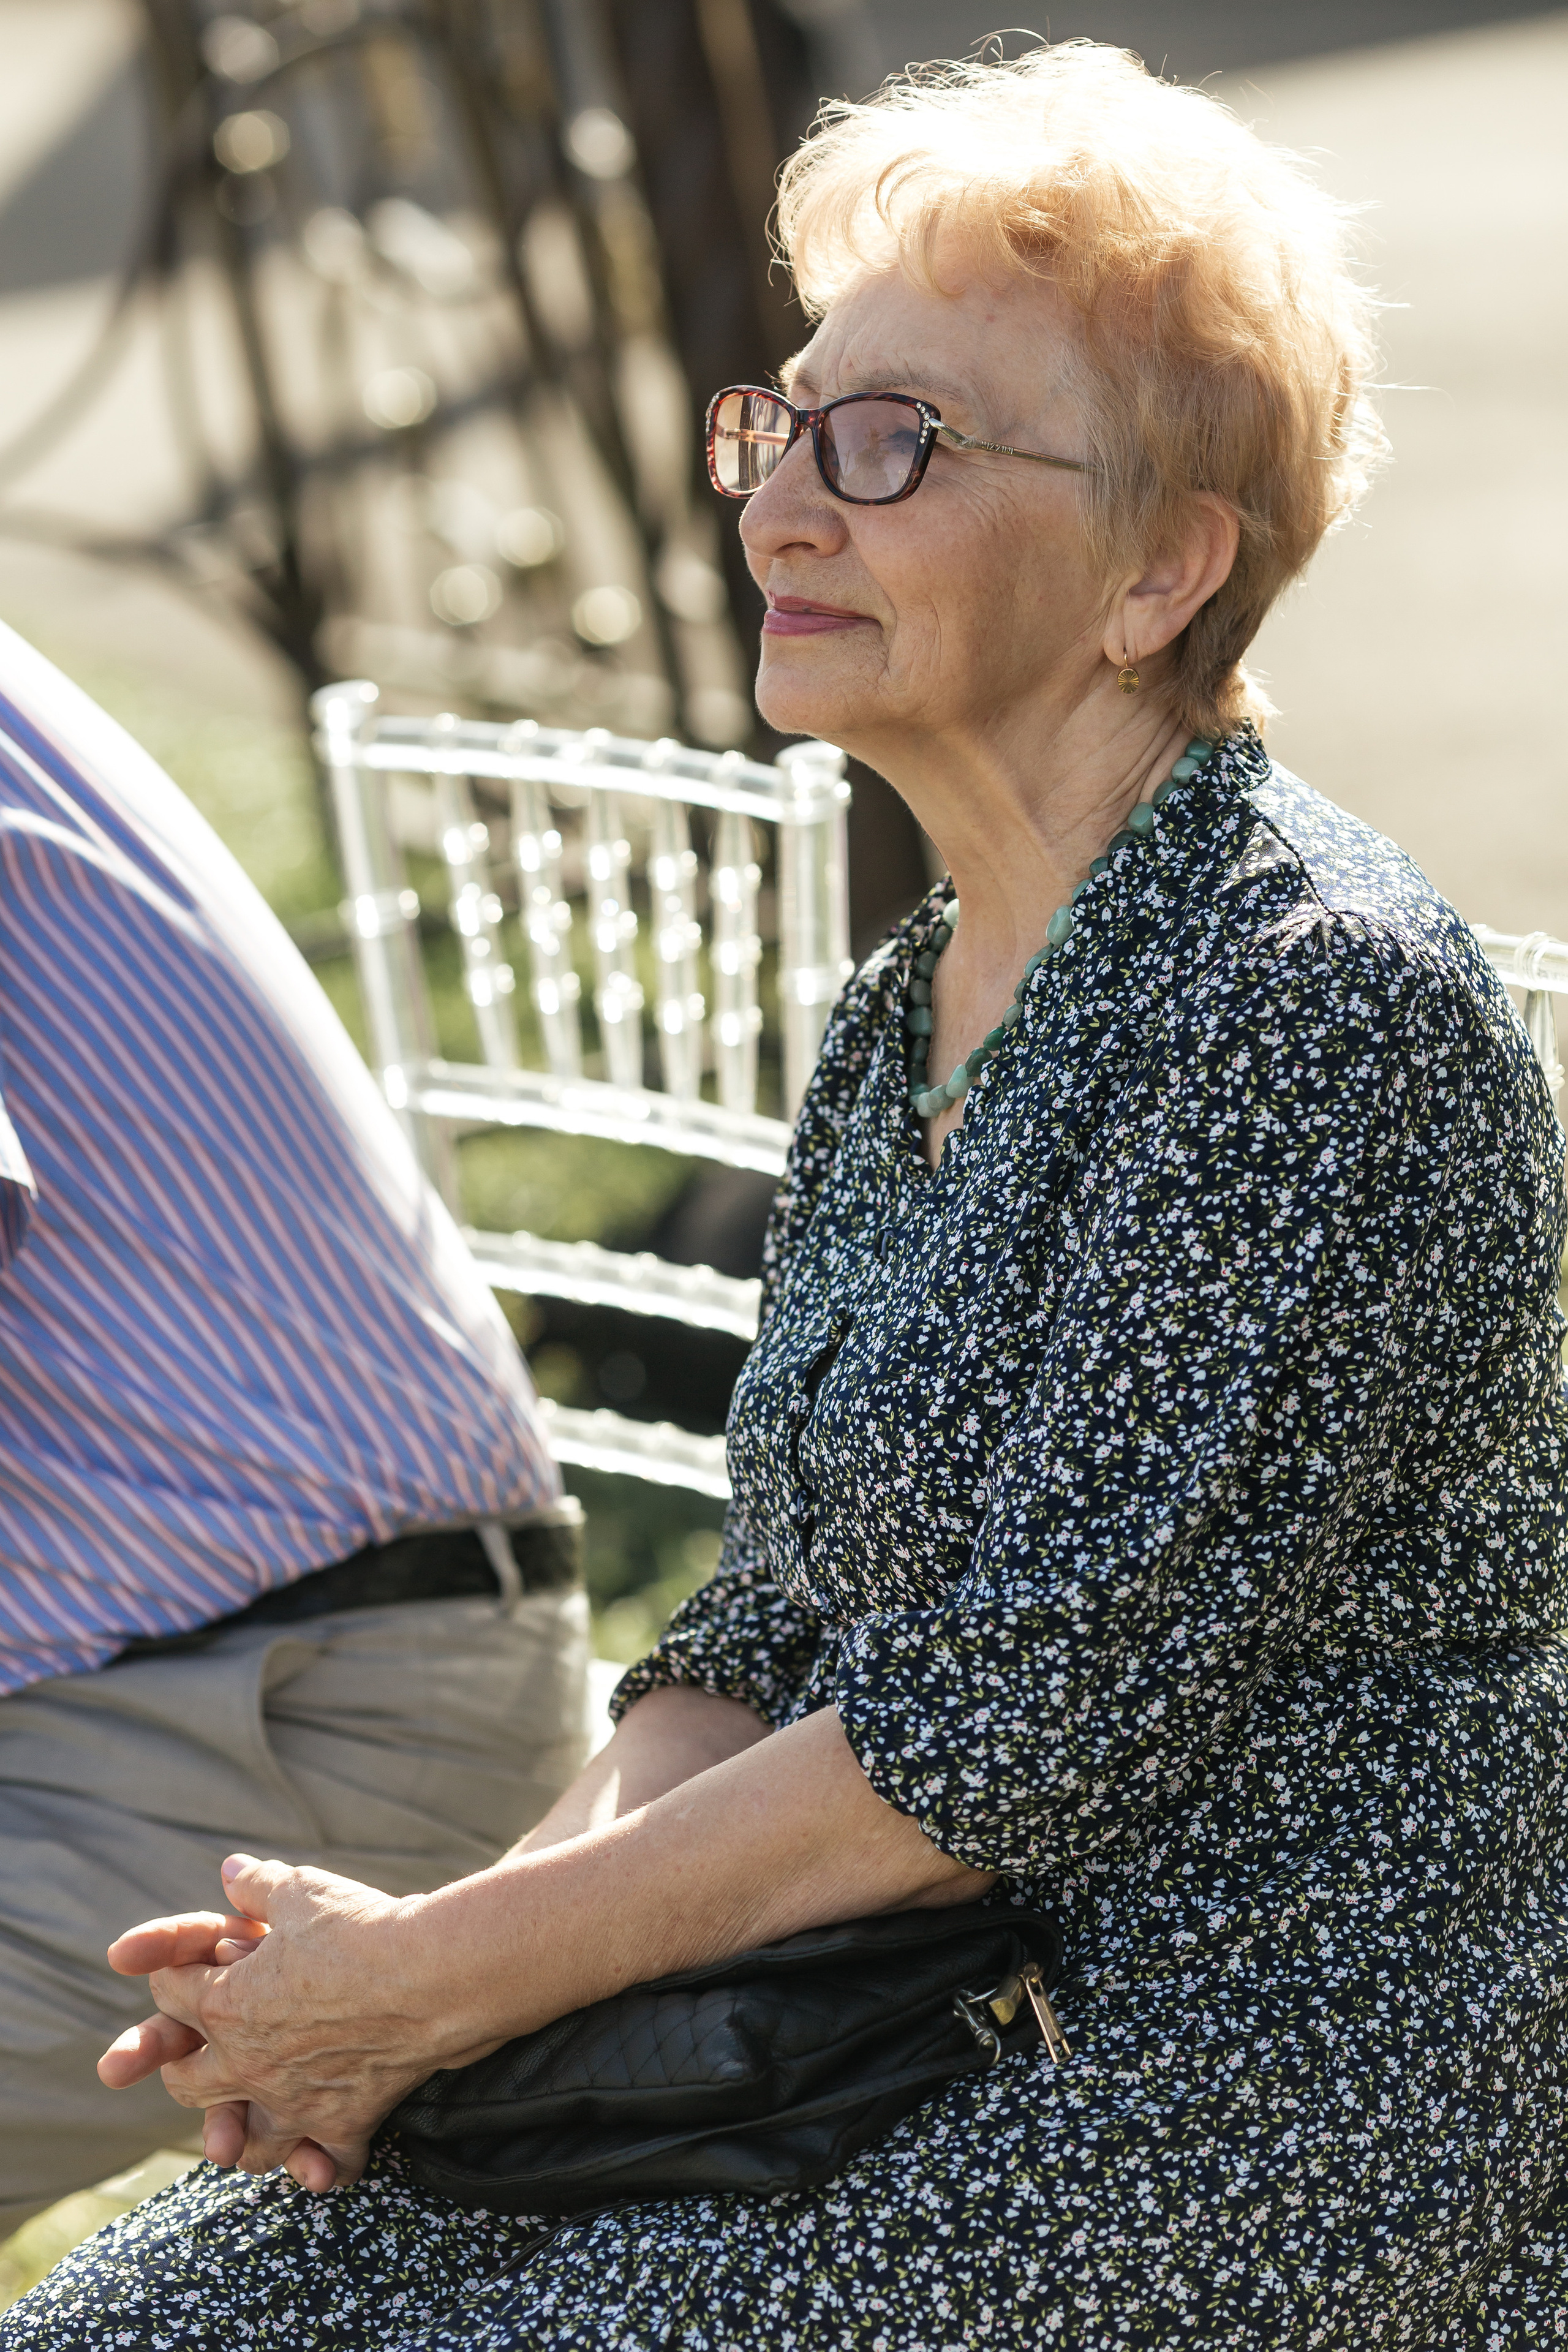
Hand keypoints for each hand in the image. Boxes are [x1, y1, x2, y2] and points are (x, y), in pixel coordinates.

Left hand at [99, 1855, 464, 2190]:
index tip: (196, 1958)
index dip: (174, 1970)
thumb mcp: (302, 1891)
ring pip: (240, 2141)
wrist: (433, 1974)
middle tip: (200, 2044)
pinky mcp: (344, 2122)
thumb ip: (258, 1884)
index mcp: (226, 2005)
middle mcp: (248, 2065)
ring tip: (241, 2118)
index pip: (170, 1994)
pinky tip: (319, 2158)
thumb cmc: (362, 1929)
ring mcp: (294, 2102)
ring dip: (234, 2131)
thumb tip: (232, 1872)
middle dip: (182, 2061)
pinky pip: (324, 2165)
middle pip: (185, 2082)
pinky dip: (319, 2166)